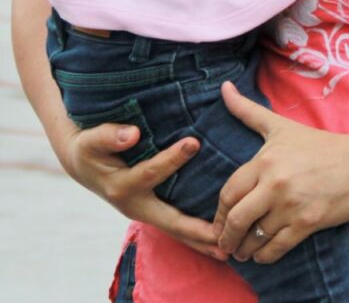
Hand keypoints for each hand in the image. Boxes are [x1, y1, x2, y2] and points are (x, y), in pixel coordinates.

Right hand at [59, 122, 224, 258]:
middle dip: (196, 230)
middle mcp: (135, 205)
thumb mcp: (90, 140)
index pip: (150, 173)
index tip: (194, 143)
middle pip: (170, 221)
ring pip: (176, 230)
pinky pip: (176, 226)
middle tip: (223, 236)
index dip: (171, 158)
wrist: (83, 162)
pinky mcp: (153, 211)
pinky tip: (216, 240)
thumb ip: (109, 137)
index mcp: (121, 186)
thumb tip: (132, 134)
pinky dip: (194, 235)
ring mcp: (145, 211)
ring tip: (227, 250)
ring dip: (200, 241)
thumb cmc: (89, 148)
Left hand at [214, 82, 348, 263]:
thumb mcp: (282, 126)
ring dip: (243, 249)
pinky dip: (264, 256)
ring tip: (241, 251)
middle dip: (226, 236)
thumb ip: (248, 110)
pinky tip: (261, 254)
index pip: (228, 193)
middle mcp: (275, 183)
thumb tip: (223, 88)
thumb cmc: (321, 145)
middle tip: (225, 243)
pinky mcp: (308, 223)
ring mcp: (292, 205)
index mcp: (266, 160)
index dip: (219, 213)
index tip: (220, 221)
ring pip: (254, 237)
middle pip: (235, 219)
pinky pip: (275, 248)